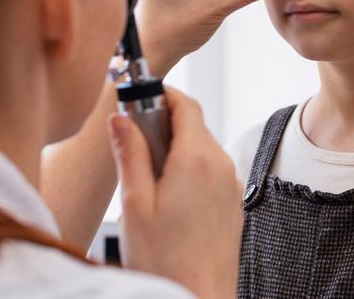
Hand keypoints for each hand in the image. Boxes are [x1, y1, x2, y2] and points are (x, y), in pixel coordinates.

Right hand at [109, 87, 243, 297]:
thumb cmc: (164, 260)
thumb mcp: (134, 203)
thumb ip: (129, 154)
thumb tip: (121, 118)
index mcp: (197, 158)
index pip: (184, 104)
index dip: (161, 94)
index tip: (137, 99)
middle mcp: (220, 165)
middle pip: (193, 125)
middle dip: (162, 125)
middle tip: (131, 144)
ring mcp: (230, 185)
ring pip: (201, 149)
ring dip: (174, 150)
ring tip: (145, 181)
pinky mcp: (232, 203)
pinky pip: (210, 172)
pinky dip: (188, 170)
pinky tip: (166, 199)